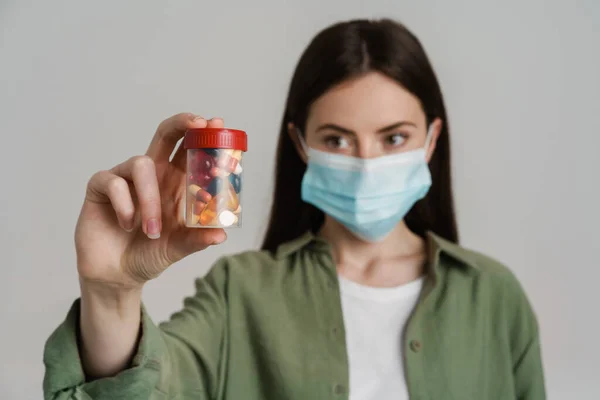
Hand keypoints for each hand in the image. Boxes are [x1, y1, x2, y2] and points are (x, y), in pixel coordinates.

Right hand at [75, 113, 226, 287]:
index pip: (190, 149)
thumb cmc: (150, 253)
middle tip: (198, 124)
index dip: (202, 134)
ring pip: (140, 163)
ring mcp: (126, 177)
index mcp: (175, 182)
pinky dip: (125, 206)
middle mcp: (153, 174)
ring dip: (150, 198)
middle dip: (181, 123)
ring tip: (153, 230)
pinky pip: (114, 182)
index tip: (216, 123)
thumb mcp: (179, 247)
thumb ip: (197, 239)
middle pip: (165, 134)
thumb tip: (222, 234)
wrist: (117, 275)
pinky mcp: (100, 187)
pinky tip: (127, 225)